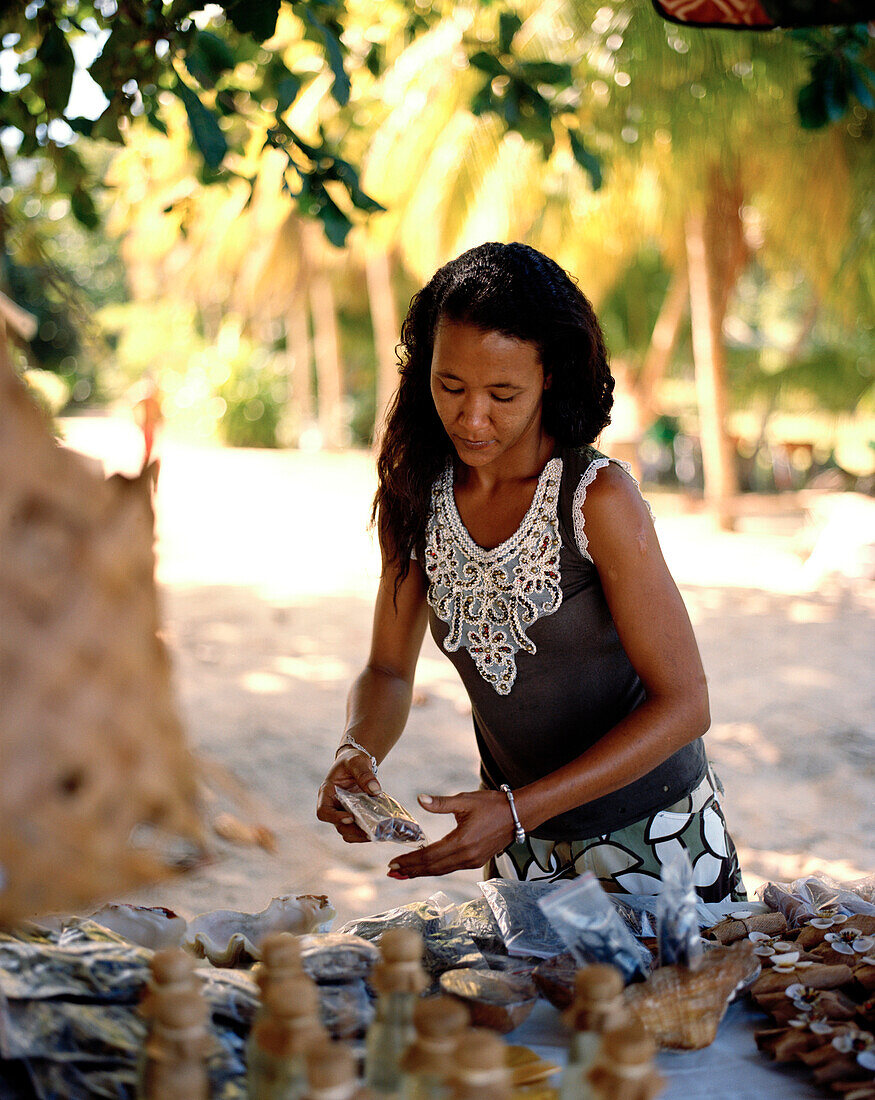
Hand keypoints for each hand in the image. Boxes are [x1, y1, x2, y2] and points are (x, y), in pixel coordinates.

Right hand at [316, 748, 381, 843]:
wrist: (357, 763)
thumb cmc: (352, 760)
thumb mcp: (357, 762)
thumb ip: (364, 774)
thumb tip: (375, 790)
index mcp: (327, 792)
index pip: (323, 811)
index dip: (334, 818)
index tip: (350, 818)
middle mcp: (333, 805)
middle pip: (337, 825)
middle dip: (352, 831)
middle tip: (368, 831)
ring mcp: (343, 812)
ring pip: (347, 831)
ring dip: (359, 835)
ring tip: (375, 833)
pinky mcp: (355, 815)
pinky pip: (358, 829)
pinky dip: (366, 832)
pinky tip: (379, 830)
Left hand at [387, 789, 515, 878]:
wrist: (518, 815)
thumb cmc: (492, 805)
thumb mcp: (465, 800)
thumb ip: (440, 803)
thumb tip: (420, 799)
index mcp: (462, 842)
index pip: (429, 855)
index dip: (410, 860)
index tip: (393, 862)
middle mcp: (466, 857)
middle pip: (432, 867)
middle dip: (411, 870)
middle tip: (392, 872)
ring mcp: (472, 861)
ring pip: (441, 870)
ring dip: (421, 872)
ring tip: (403, 874)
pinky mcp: (476, 861)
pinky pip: (450, 869)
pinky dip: (435, 870)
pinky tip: (426, 868)